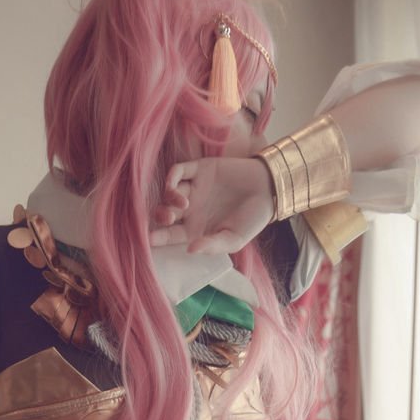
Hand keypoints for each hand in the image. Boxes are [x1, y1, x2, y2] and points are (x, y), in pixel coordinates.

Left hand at [149, 155, 276, 256]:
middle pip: (164, 213)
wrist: (270, 190)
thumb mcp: (234, 239)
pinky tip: (176, 185)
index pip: (170, 235)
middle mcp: (191, 210)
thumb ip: (213, 246)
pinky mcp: (200, 169)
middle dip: (161, 216)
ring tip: (183, 205)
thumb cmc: (253, 219)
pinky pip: (179, 171)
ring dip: (169, 199)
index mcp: (195, 230)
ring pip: (169, 192)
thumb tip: (190, 250)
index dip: (158, 238)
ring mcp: (194, 189)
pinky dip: (172, 178)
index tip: (149, 240)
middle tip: (169, 218)